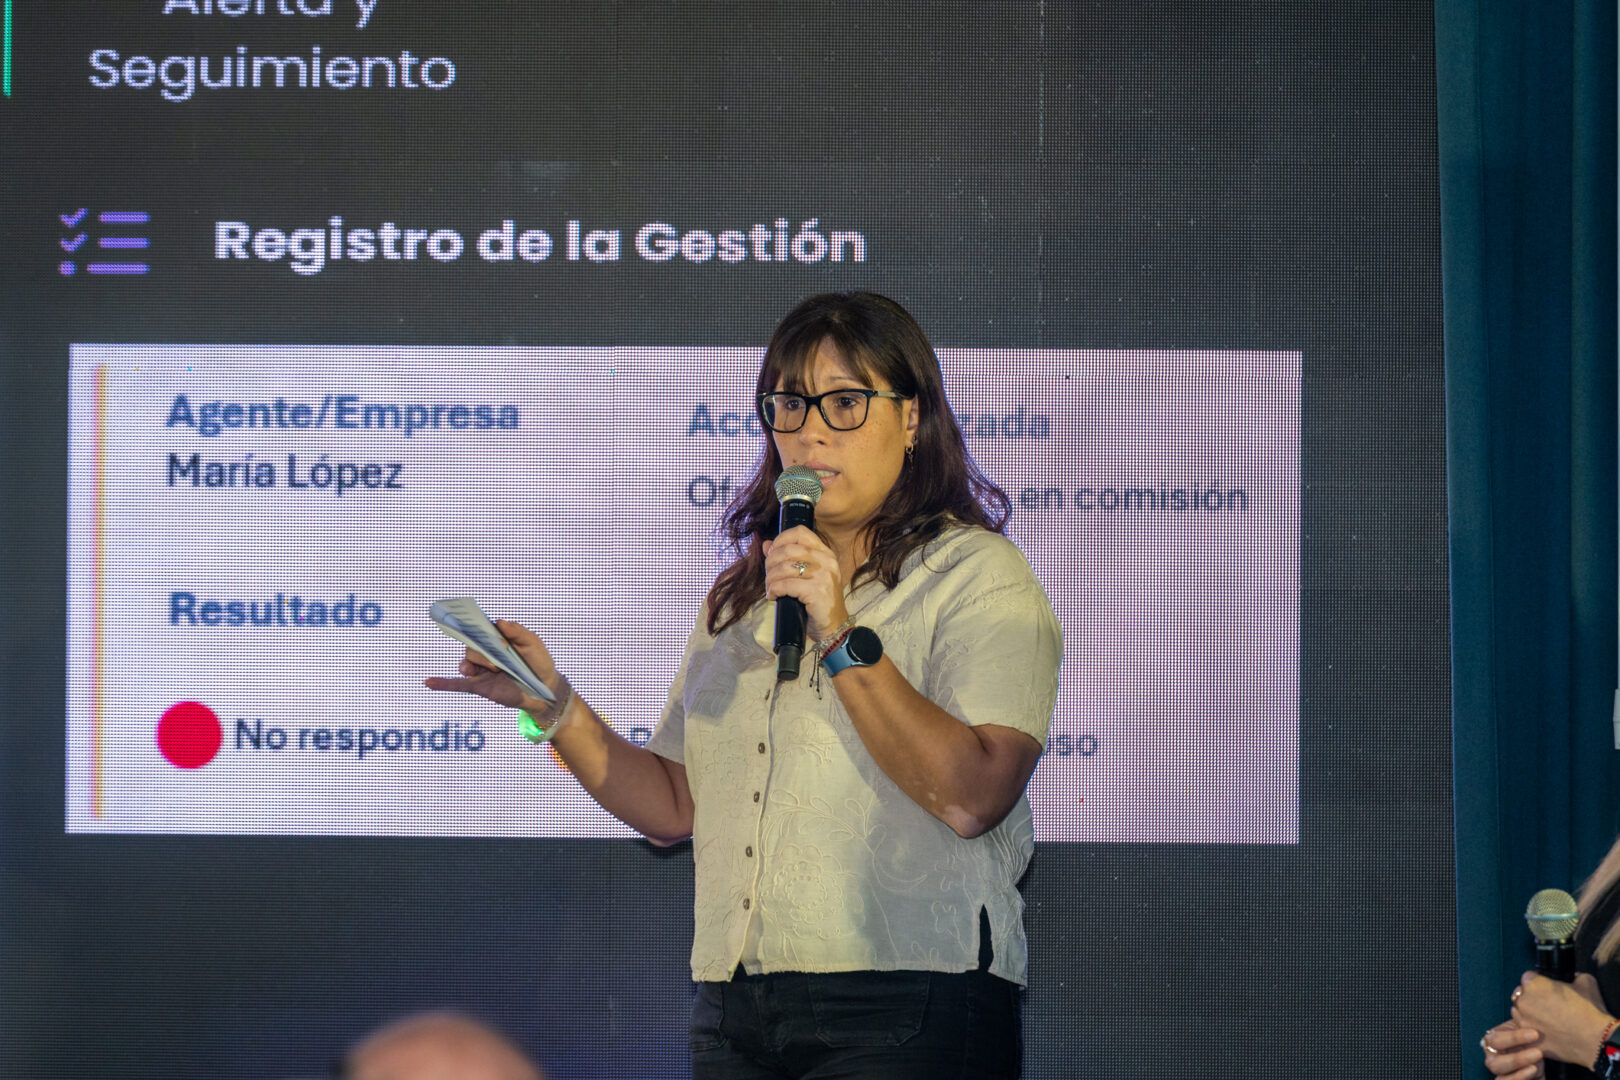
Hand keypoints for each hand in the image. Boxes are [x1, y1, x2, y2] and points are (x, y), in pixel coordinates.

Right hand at [423, 619, 563, 714]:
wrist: (544, 690)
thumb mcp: (533, 644)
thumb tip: (499, 621)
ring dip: (471, 665)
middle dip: (482, 652)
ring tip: (491, 669)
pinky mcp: (480, 686)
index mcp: (496, 639)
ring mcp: (481, 670)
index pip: (479, 629)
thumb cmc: (539, 662)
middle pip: (471, 647)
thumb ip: (518, 632)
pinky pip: (457, 684)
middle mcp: (486, 653)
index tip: (465, 620)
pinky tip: (429, 682)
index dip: (474, 626)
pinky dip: (442, 683)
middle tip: (500, 661)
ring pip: (466, 663)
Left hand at [763, 527, 847, 639]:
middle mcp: (826, 561)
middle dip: (771, 562)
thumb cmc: (818, 602)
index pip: (800, 532)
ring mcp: (823, 575)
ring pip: (784, 567)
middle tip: (768, 575)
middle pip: (788, 549)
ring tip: (770, 587)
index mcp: (825, 553)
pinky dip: (774, 590)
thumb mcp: (806, 576)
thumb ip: (788, 558)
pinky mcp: (816, 591)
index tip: (771, 553)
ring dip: (770, 578)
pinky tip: (773, 596)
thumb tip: (766, 544)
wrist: (834, 627)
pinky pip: (786, 584)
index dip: (781, 539)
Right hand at [1482, 1018, 1542, 1078]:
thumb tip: (1516, 1009)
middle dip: (1517, 1059)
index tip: (1534, 1034)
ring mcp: (1502, 1074)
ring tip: (1537, 1067)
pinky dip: (1523, 1079)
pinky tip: (1538, 1076)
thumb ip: (1521, 1021)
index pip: (1495, 1040)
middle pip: (1494, 1064)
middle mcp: (1493, 1059)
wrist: (1539, 1055)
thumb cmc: (1531, 1039)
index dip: (1513, 1038)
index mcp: (1493, 1041)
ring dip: (1519, 1074)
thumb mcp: (1526, 1028)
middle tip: (1538, 1053)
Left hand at [1512, 971, 1615, 1066]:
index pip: (1528, 977)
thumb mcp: (1586, 983)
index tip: (1545, 989)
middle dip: (1530, 998)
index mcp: (1534, 984)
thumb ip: (1574, 975)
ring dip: (1527, 1014)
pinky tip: (1544, 1031)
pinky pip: (1522, 1030)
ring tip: (1546, 1019)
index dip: (1537, 982)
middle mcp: (1524, 1000)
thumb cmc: (1589, 1012)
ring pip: (1518, 1012)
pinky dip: (1530, 1029)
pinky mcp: (1527, 1037)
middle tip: (1546, 1005)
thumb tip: (1572, 975)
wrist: (1596, 1041)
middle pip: (1520, 994)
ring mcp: (1523, 1020)